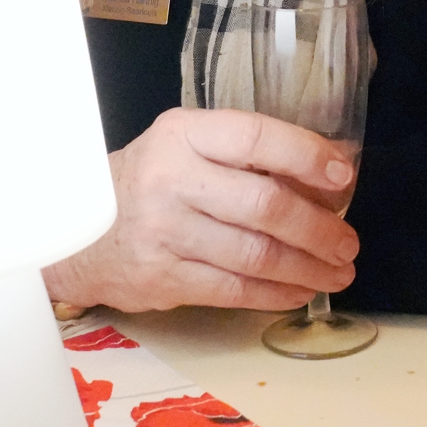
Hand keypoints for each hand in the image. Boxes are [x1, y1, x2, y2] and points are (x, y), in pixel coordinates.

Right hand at [44, 107, 359, 313]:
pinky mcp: (162, 278)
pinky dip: (276, 293)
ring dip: (307, 266)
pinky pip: (234, 289)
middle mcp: (171, 179)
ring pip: (255, 254)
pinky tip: (300, 291)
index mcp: (184, 134)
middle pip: (264, 205)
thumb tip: (327, 175)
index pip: (256, 137)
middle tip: (347, 241)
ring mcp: (164, 232)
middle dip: (318, 227)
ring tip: (336, 270)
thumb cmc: (151, 182)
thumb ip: (246, 156)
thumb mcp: (187, 148)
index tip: (343, 177)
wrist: (79, 231)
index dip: (307, 156)